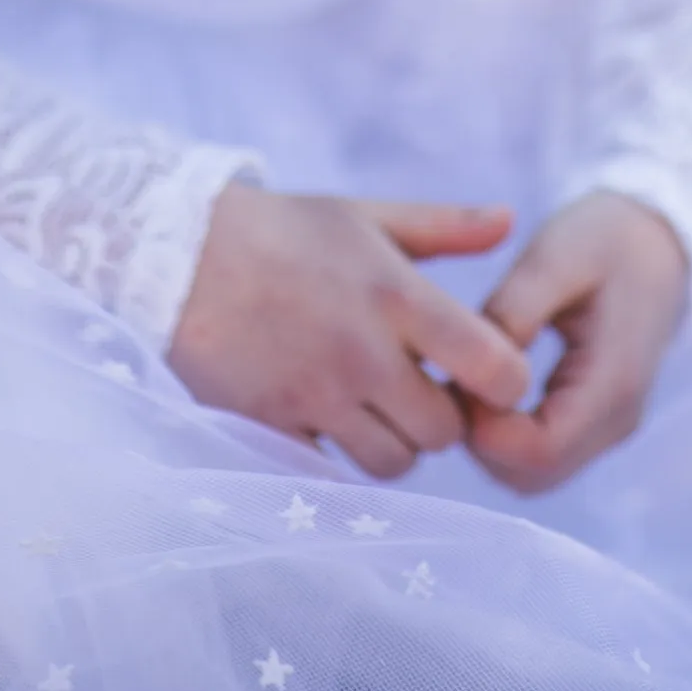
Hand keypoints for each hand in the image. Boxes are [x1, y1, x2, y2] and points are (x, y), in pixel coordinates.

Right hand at [167, 185, 531, 478]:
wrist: (179, 256)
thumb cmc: (284, 231)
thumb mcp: (365, 216)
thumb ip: (444, 226)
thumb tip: (512, 220)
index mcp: (397, 296)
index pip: (493, 368)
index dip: (504, 381)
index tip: (485, 373)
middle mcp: (364, 353)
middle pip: (444, 432)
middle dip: (438, 415)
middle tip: (414, 386)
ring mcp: (317, 397)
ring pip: (393, 463)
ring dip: (391, 441)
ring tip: (369, 403)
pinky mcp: (274, 428)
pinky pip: (332, 474)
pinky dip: (338, 456)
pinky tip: (326, 419)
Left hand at [464, 191, 689, 494]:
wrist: (656, 241)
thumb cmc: (606, 239)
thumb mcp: (556, 255)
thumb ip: (515, 310)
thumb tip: (474, 366)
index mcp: (613, 383)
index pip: (540, 451)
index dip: (484, 427)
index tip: (453, 376)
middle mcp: (615, 421)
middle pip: (533, 475)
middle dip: (479, 439)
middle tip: (451, 378)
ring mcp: (608, 427)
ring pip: (534, 474)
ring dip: (489, 440)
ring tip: (466, 376)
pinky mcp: (595, 422)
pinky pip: (542, 453)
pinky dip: (505, 434)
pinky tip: (485, 385)